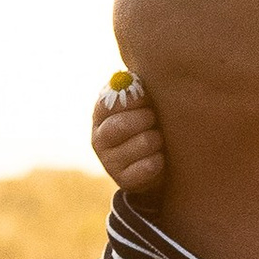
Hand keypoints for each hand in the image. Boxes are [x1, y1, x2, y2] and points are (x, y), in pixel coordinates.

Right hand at [92, 78, 167, 197]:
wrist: (150, 165)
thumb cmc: (146, 125)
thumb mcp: (140, 104)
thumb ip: (135, 90)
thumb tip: (132, 78)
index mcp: (100, 114)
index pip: (110, 102)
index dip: (133, 98)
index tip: (148, 98)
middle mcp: (98, 139)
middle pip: (121, 125)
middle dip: (146, 119)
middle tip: (154, 118)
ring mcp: (109, 162)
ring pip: (141, 144)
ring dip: (156, 139)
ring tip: (159, 138)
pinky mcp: (123, 181)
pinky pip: (147, 167)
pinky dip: (158, 160)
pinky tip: (160, 157)